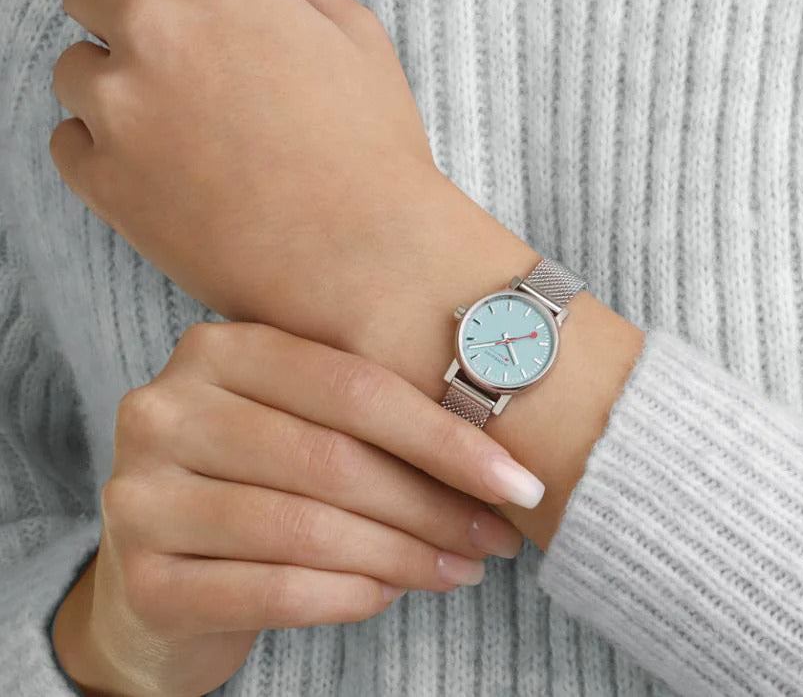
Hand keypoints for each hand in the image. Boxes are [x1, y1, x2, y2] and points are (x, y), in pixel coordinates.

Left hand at [49, 0, 471, 343]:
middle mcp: (157, 27)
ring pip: (74, 71)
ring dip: (114, 88)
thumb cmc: (373, 151)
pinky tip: (165, 173)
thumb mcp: (354, 33)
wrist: (367, 261)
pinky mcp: (105, 181)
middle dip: (123, 17)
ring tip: (184, 134)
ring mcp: (121, 106)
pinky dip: (104, 152)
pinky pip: (68, 143)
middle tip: (175, 67)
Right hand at [52, 322, 539, 695]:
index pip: (354, 387)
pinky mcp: (143, 580)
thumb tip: (501, 460)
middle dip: (434, 506)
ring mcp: (140, 496)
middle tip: (498, 537)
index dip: (445, 438)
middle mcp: (166, 410)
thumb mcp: (304, 427)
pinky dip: (350, 596)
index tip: (518, 479)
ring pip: (308, 528)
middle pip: (334, 459)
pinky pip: (274, 590)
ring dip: (405, 556)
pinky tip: (390, 594)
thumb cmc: (259, 484)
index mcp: (218, 350)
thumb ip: (373, 420)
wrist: (162, 580)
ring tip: (461, 568)